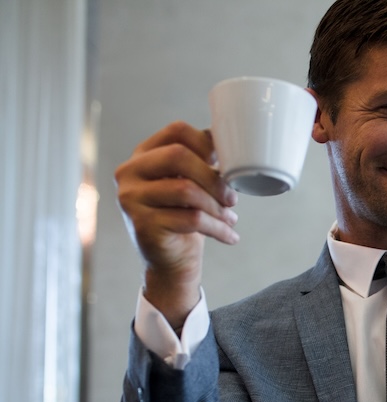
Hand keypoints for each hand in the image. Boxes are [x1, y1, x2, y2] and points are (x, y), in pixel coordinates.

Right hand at [114, 121, 239, 329]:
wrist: (171, 260)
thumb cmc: (183, 216)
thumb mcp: (191, 184)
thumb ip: (202, 160)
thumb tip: (229, 138)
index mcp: (143, 155)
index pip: (177, 131)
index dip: (207, 143)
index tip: (227, 164)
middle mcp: (130, 172)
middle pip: (179, 156)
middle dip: (214, 178)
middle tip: (232, 198)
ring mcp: (132, 198)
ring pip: (186, 190)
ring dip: (217, 206)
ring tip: (231, 218)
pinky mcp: (142, 224)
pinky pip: (191, 219)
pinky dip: (218, 228)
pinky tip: (230, 236)